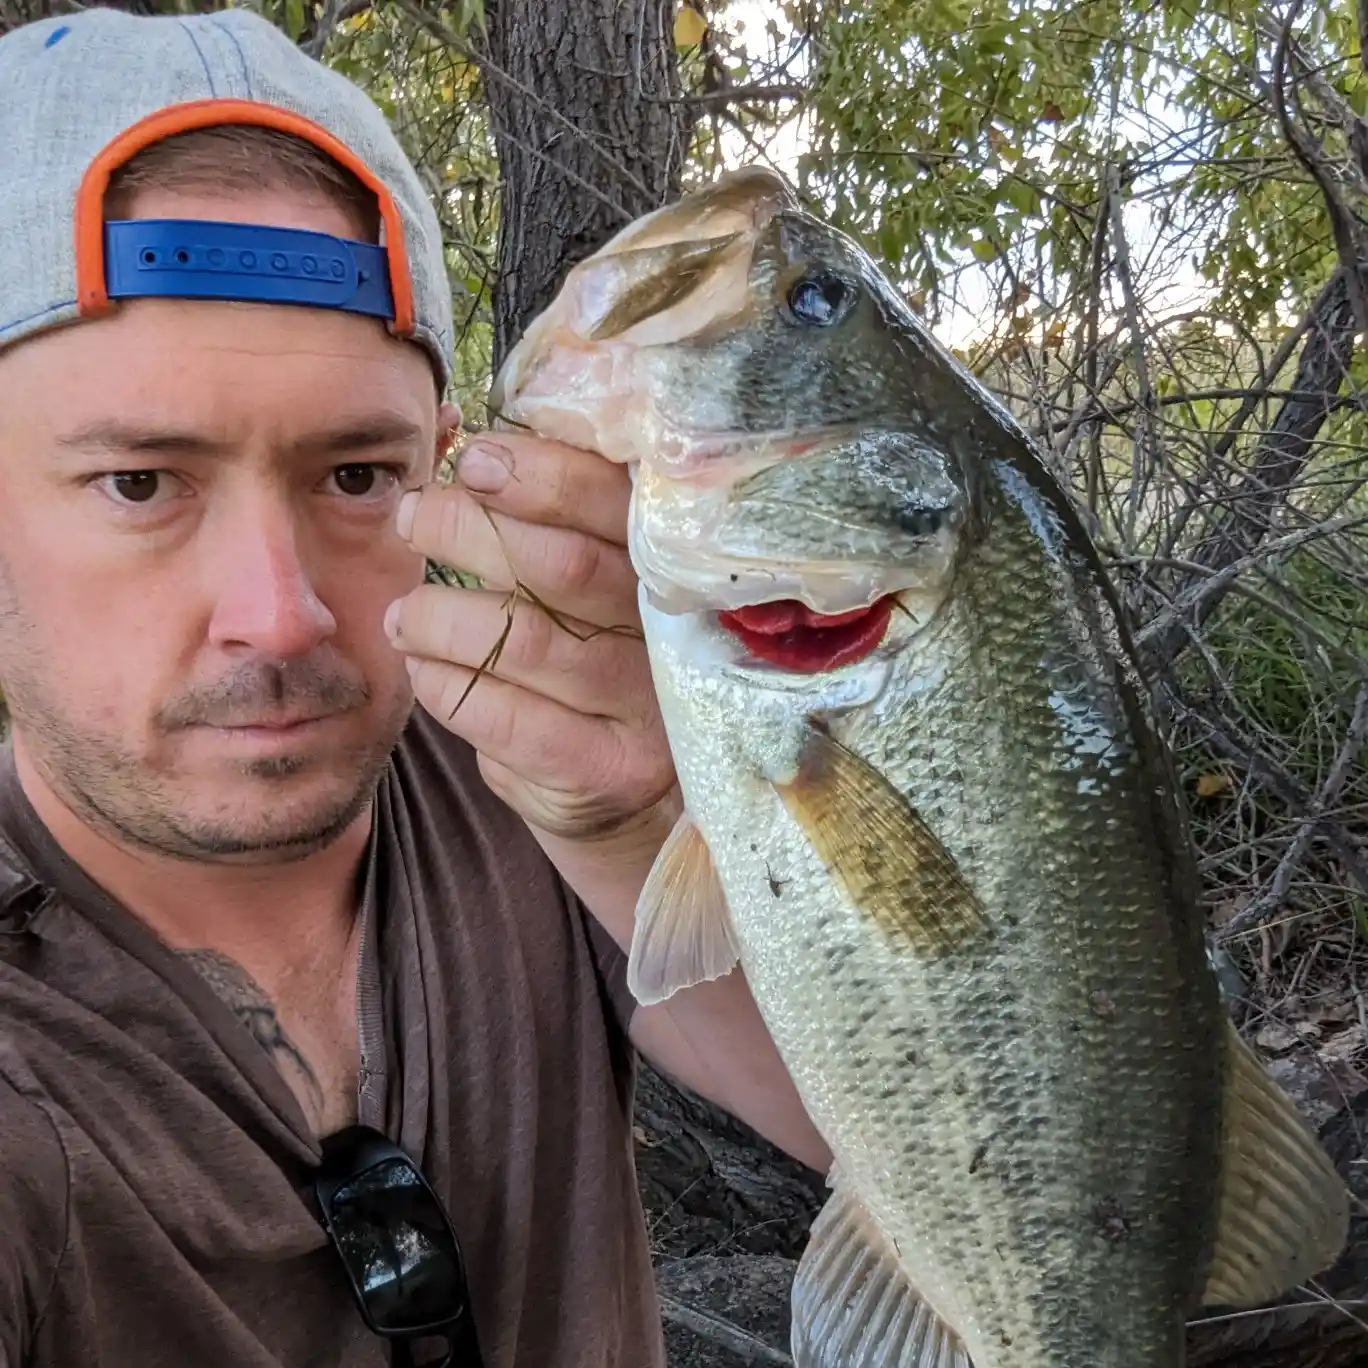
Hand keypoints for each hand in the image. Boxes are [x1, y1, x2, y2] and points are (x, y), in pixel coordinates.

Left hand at [385, 432, 677, 845]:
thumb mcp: (590, 595)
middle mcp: (668, 638)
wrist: (626, 795)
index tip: (475, 461)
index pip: (617, 507)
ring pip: (523, 640)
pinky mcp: (602, 771)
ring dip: (439, 616)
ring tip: (403, 614)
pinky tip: (426, 669)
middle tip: (414, 519)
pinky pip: (499, 715)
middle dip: (470, 530)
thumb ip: (553, 524)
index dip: (544, 475)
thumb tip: (464, 437)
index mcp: (668, 575)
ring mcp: (641, 710)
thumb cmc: (588, 669)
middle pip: (566, 566)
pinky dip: (443, 683)